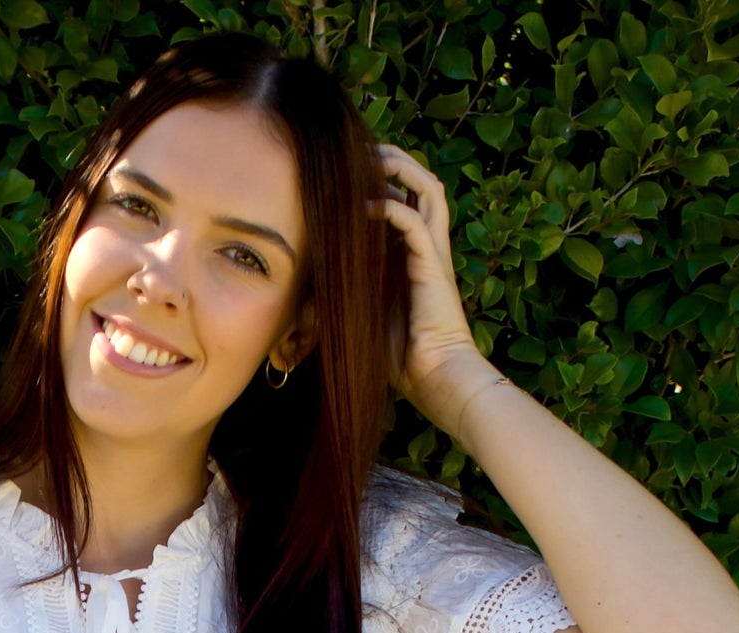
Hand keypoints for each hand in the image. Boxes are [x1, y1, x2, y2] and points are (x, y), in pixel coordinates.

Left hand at [368, 141, 493, 426]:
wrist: (433, 377)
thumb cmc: (399, 354)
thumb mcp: (362, 311)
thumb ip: (345, 287)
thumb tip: (306, 279)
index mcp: (412, 253)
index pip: (403, 197)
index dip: (380, 178)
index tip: (348, 171)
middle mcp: (425, 246)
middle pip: (420, 182)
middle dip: (393, 159)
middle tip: (361, 150)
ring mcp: (433, 252)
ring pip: (428, 188)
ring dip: (401, 169)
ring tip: (371, 162)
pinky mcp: (433, 265)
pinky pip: (415, 221)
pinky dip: (391, 207)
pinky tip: (366, 207)